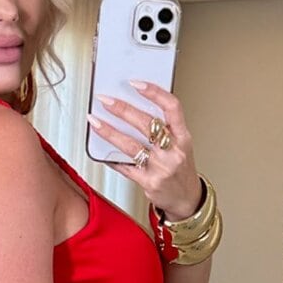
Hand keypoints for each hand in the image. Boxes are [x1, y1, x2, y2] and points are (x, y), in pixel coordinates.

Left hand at [87, 80, 201, 220]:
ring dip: (110, 132)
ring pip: (132, 146)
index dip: (155, 93)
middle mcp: (174, 152)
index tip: (136, 83)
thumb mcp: (181, 145)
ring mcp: (162, 168)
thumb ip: (164, 128)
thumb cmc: (181, 168)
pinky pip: (126, 167)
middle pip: (147, 125)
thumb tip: (133, 107)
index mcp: (183, 137)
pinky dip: (111, 158)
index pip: (172, 108)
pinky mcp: (150, 183)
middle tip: (106, 100)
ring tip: (95, 121)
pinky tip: (101, 151)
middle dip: (123, 110)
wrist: (187, 199)